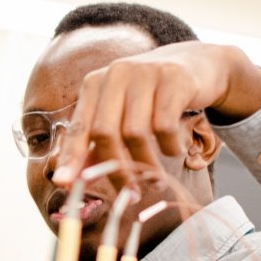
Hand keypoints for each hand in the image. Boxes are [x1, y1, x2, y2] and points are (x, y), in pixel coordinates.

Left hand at [52, 41, 260, 186]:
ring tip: (156, 179)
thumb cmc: (152, 97)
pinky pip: (164, 126)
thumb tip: (72, 178)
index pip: (78, 126)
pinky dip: (169, 147)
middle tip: (130, 195)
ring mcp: (145, 73)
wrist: (197, 65)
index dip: (70, 157)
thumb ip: (97, 142)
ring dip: (146, 164)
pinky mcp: (174, 79)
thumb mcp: (121, 113)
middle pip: (104, 132)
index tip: (63, 184)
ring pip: (135, 133)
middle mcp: (116, 74)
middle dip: (115, 169)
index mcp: (95, 84)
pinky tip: (174, 151)